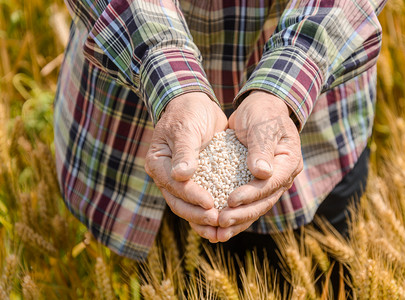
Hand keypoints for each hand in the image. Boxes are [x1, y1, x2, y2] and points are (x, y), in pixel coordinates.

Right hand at [145, 92, 226, 241]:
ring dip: (204, 222)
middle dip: (198, 216)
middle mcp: (167, 177)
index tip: (210, 204)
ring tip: (221, 233)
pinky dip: (212, 212)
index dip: (192, 197)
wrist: (197, 105)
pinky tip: (225, 224)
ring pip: (190, 208)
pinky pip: (202, 201)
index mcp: (158, 164)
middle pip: (179, 203)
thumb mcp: (186, 129)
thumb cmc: (188, 113)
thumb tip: (182, 176)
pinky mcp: (197, 182)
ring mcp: (181, 182)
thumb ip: (184, 152)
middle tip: (217, 223)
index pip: (174, 186)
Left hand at [216, 91, 302, 241]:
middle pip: (264, 202)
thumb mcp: (261, 125)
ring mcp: (270, 183)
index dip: (251, 194)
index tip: (230, 201)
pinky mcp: (256, 185)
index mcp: (289, 162)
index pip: (271, 184)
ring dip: (237, 222)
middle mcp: (282, 177)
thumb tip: (262, 173)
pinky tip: (217, 227)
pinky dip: (234, 215)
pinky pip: (246, 204)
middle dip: (242, 214)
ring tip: (217, 233)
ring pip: (255, 208)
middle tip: (221, 221)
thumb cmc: (262, 113)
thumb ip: (261, 149)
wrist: (260, 109)